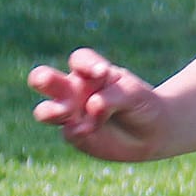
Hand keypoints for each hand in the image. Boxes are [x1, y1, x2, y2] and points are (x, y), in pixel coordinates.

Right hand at [28, 48, 169, 162]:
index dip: (85, 64)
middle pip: (45, 79)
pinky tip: (88, 131)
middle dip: (43, 78)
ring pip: (45, 111)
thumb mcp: (134, 95)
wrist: (152, 133)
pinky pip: (68, 132)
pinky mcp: (74, 135)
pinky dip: (77, 131)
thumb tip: (90, 107)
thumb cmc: (142, 104)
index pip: (79, 60)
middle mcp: (74, 90)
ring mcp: (70, 114)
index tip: (103, 72)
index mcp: (90, 71)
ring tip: (66, 111)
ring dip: (50, 110)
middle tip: (46, 79)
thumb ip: (112, 97)